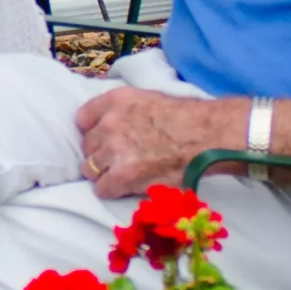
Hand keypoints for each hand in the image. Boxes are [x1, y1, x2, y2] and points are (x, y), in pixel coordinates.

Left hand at [72, 87, 245, 200]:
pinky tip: (127, 186)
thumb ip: (123, 110)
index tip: (103, 138)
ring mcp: (114, 150)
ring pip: (90, 169)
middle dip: (100, 154)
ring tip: (123, 174)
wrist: (207, 136)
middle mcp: (109, 124)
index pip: (83, 118)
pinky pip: (102, 188)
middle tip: (119, 159)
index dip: (93, 131)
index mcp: (115, 101)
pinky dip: (113, 190)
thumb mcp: (148, 99)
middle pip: (87, 146)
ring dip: (104, 173)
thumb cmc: (186, 117)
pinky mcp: (122, 175)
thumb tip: (112, 126)